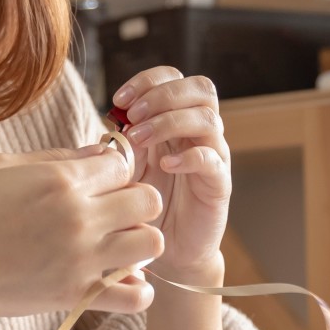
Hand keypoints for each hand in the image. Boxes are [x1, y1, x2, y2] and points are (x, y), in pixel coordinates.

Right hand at [0, 145, 162, 324]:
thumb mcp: (1, 168)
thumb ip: (57, 158)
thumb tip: (100, 152)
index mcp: (60, 179)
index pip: (123, 163)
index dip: (114, 169)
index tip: (98, 180)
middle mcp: (78, 217)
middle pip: (149, 199)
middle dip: (136, 201)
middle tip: (112, 211)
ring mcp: (80, 259)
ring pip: (152, 243)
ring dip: (140, 241)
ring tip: (117, 244)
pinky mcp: (75, 297)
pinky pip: (136, 295)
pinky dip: (136, 288)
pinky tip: (116, 278)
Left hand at [110, 68, 229, 279]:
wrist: (167, 250)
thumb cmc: (144, 205)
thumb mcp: (126, 167)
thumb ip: (120, 142)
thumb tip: (110, 121)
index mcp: (176, 120)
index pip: (174, 78)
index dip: (148, 81)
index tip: (119, 99)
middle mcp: (199, 133)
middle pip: (200, 89)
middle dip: (163, 95)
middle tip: (132, 115)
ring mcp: (213, 156)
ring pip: (208, 119)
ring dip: (170, 122)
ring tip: (140, 140)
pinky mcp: (219, 184)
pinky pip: (212, 160)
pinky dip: (188, 156)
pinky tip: (164, 165)